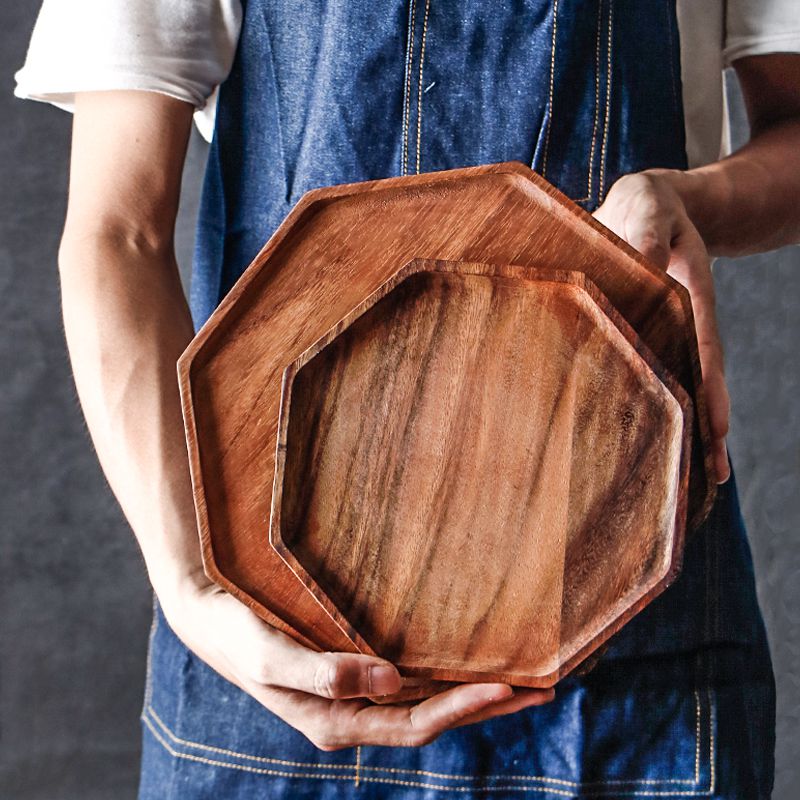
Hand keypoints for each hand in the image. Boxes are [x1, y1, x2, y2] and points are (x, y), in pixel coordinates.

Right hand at [158, 579, 554, 750]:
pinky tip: (460, 661)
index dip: (461, 708)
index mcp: (334, 722)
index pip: (413, 724)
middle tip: (540, 689)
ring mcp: (351, 695)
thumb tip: (389, 680)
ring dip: (469, 694)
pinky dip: (440, 676)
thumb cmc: (236, 634)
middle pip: (430, 719)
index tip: (507, 687)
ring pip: (422, 702)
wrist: (207, 616)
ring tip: (517, 679)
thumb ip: (326, 672)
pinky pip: (406, 682)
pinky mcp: (350, 672)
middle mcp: (350, 715)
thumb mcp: (272, 655)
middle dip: (483, 707)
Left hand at [593, 170, 730, 483]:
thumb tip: (645, 264)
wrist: (651, 204)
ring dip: (689, 425)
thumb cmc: (646, 205)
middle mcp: (683, 319)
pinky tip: (658, 435)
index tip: (717, 428)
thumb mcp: (647, 206)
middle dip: (706, 425)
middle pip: (699, 377)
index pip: (702, 346)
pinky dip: (662, 403)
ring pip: (682, 382)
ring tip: (699, 474)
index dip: (709, 387)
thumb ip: (646, 231)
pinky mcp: (650, 332)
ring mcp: (670, 329)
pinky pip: (658, 371)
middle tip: (712, 475)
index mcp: (687, 293)